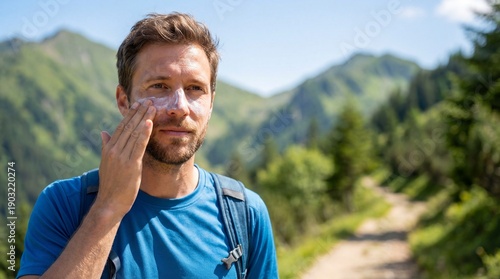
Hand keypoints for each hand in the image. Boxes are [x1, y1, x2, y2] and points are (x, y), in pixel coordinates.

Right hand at [94, 100, 155, 220]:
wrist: (110, 203)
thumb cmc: (110, 184)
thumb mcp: (106, 163)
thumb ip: (106, 147)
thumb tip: (103, 133)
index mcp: (109, 148)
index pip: (121, 127)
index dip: (130, 115)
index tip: (138, 104)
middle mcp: (114, 150)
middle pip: (128, 126)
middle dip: (139, 112)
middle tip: (148, 100)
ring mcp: (122, 157)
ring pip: (134, 133)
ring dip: (144, 118)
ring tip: (152, 106)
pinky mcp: (131, 164)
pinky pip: (138, 145)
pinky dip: (144, 133)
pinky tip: (150, 123)